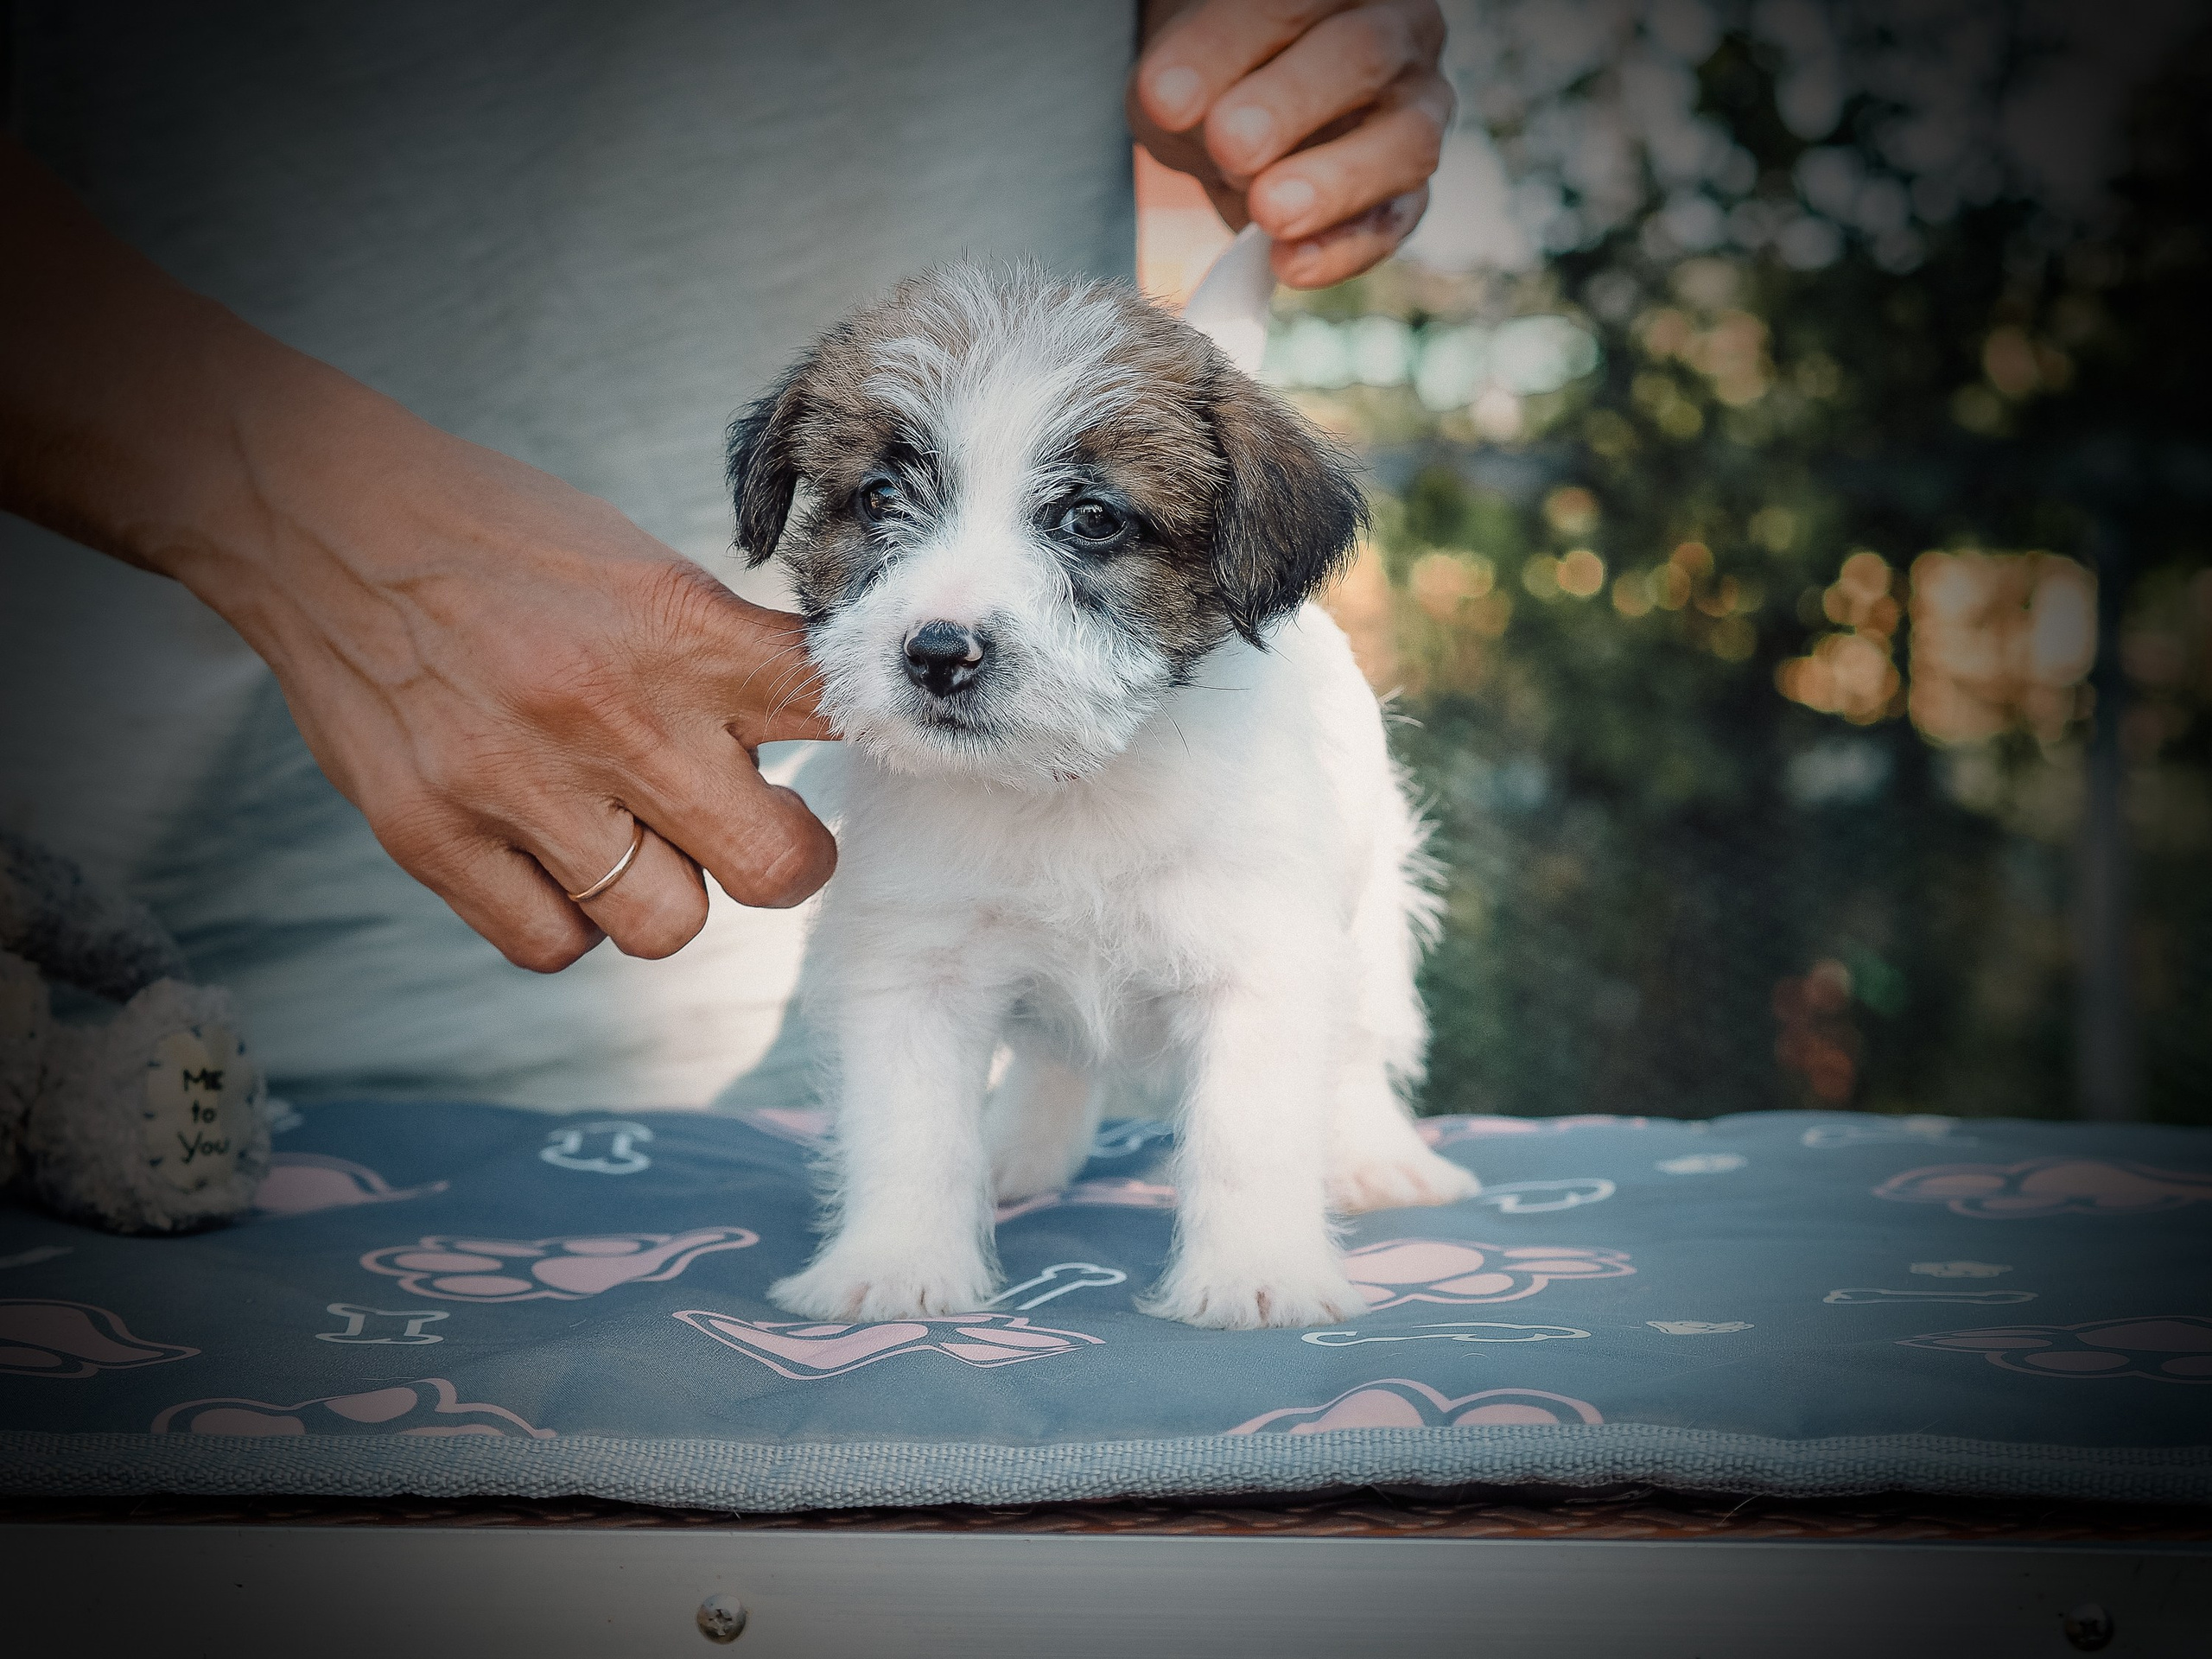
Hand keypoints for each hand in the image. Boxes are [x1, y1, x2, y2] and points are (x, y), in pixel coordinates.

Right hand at [186, 401, 839, 972]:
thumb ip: (730, 652)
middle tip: (755, 825)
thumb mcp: (642, 564)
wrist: (320, 518)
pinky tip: (554, 856)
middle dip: (785, 858)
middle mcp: (613, 716)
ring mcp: (519, 786)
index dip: (866, 739)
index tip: (855, 748)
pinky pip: (553, 945)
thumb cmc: (503, 543)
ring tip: (632, 834)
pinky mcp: (433, 837)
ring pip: (667, 928)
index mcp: (682, 631)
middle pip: (777, 869)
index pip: (834, 712)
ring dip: (667, 893)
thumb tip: (827, 727)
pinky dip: (567, 918)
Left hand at [1131, 0, 1452, 288]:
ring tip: (1269, 211)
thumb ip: (1177, 86)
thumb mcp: (1180, 72)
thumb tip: (1173, 107)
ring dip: (1333, 180)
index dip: (1229, 46)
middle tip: (1230, 143)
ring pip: (1407, 140)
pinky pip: (1396, 221)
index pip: (1292, 0)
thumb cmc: (1212, 81)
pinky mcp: (1412, 191)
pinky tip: (1290, 264)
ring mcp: (1418, 109)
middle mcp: (1395, 29)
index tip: (1164, 96)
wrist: (1238, 127)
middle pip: (1363, 53)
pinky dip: (1344, 249)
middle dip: (1290, 103)